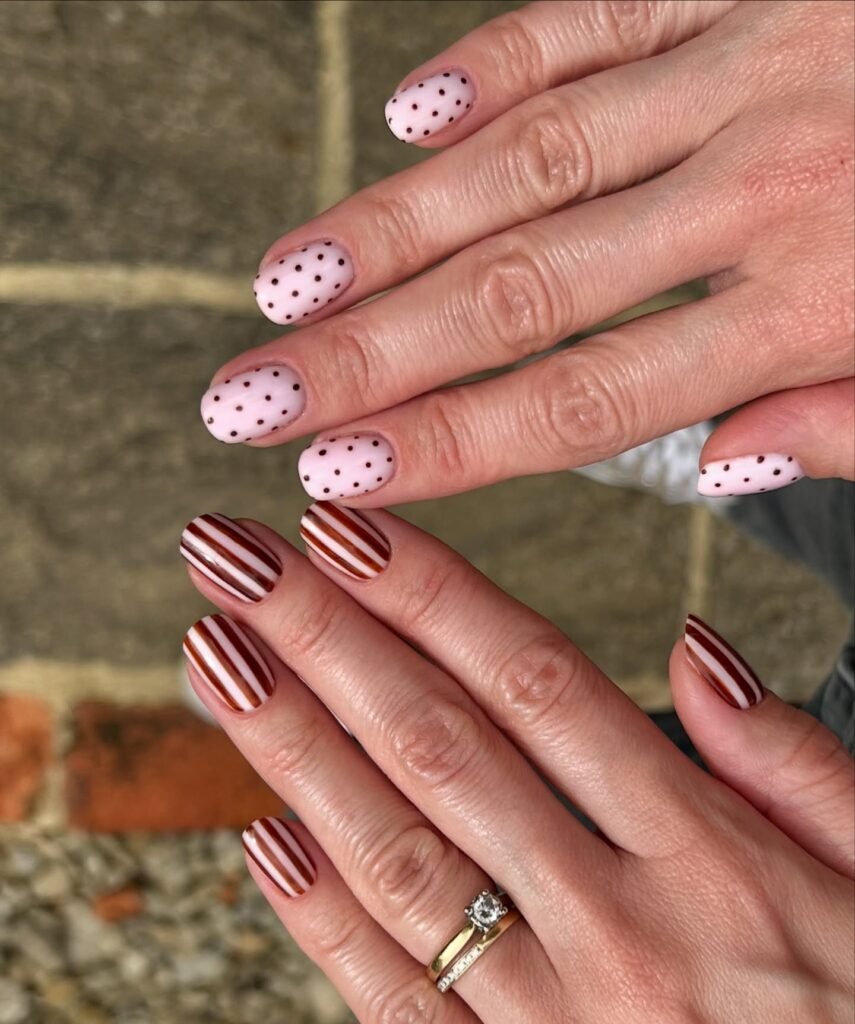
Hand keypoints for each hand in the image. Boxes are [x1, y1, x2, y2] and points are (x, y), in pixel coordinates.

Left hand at [180, 506, 853, 1021]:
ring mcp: (555, 1020)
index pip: (539, 684)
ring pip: (398, 856)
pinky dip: (324, 919)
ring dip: (295, 747)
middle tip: (239, 559)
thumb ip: (794, 763)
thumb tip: (695, 646)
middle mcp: (617, 925)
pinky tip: (263, 835)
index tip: (349, 530)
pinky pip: (399, 1004)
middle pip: (443, 747)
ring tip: (216, 657)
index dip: (433, 595)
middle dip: (327, 638)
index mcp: (709, 855)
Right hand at [200, 0, 853, 503]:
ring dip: (390, 226)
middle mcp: (768, 185)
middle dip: (365, 351)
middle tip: (247, 394)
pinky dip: (492, 64)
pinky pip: (594, 16)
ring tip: (285, 286)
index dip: (446, 441)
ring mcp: (753, 63)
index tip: (334, 470)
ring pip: (530, 157)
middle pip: (519, 289)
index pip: (586, 399)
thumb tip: (732, 455)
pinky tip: (409, 121)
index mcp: (826, 299)